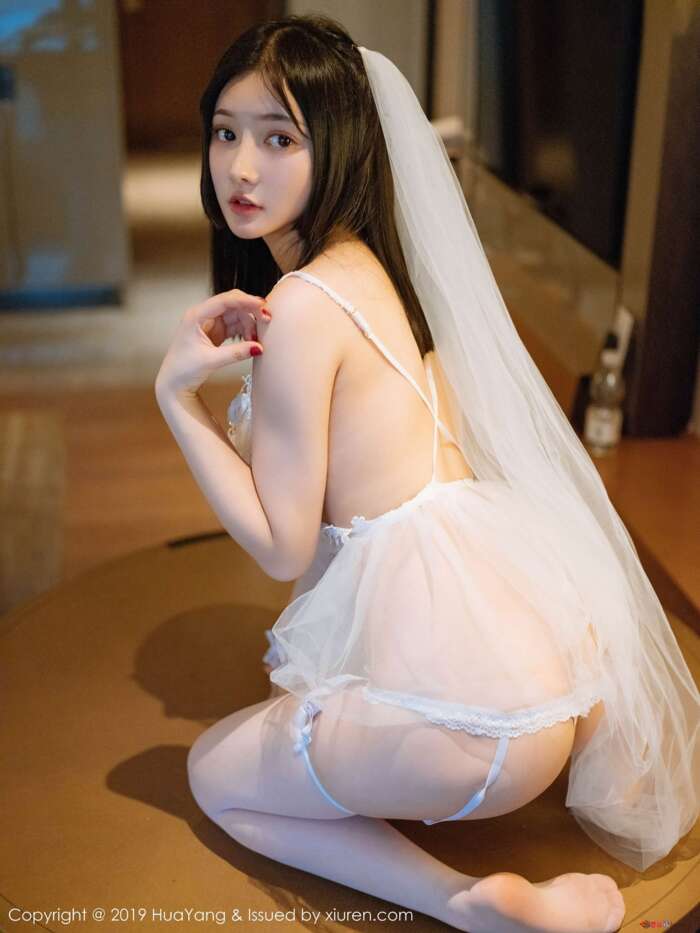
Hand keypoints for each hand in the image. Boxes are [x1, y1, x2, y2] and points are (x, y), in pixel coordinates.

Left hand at [155, 288, 270, 398]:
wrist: (173, 383)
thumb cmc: (183, 370)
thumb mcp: (211, 361)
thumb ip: (235, 353)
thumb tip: (258, 347)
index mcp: (196, 315)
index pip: (224, 301)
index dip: (245, 301)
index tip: (263, 306)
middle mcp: (203, 315)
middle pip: (233, 305)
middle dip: (250, 312)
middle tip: (266, 322)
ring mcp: (210, 324)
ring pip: (236, 316)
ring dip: (249, 325)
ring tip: (255, 340)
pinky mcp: (215, 333)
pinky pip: (234, 326)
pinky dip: (244, 332)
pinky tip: (250, 341)